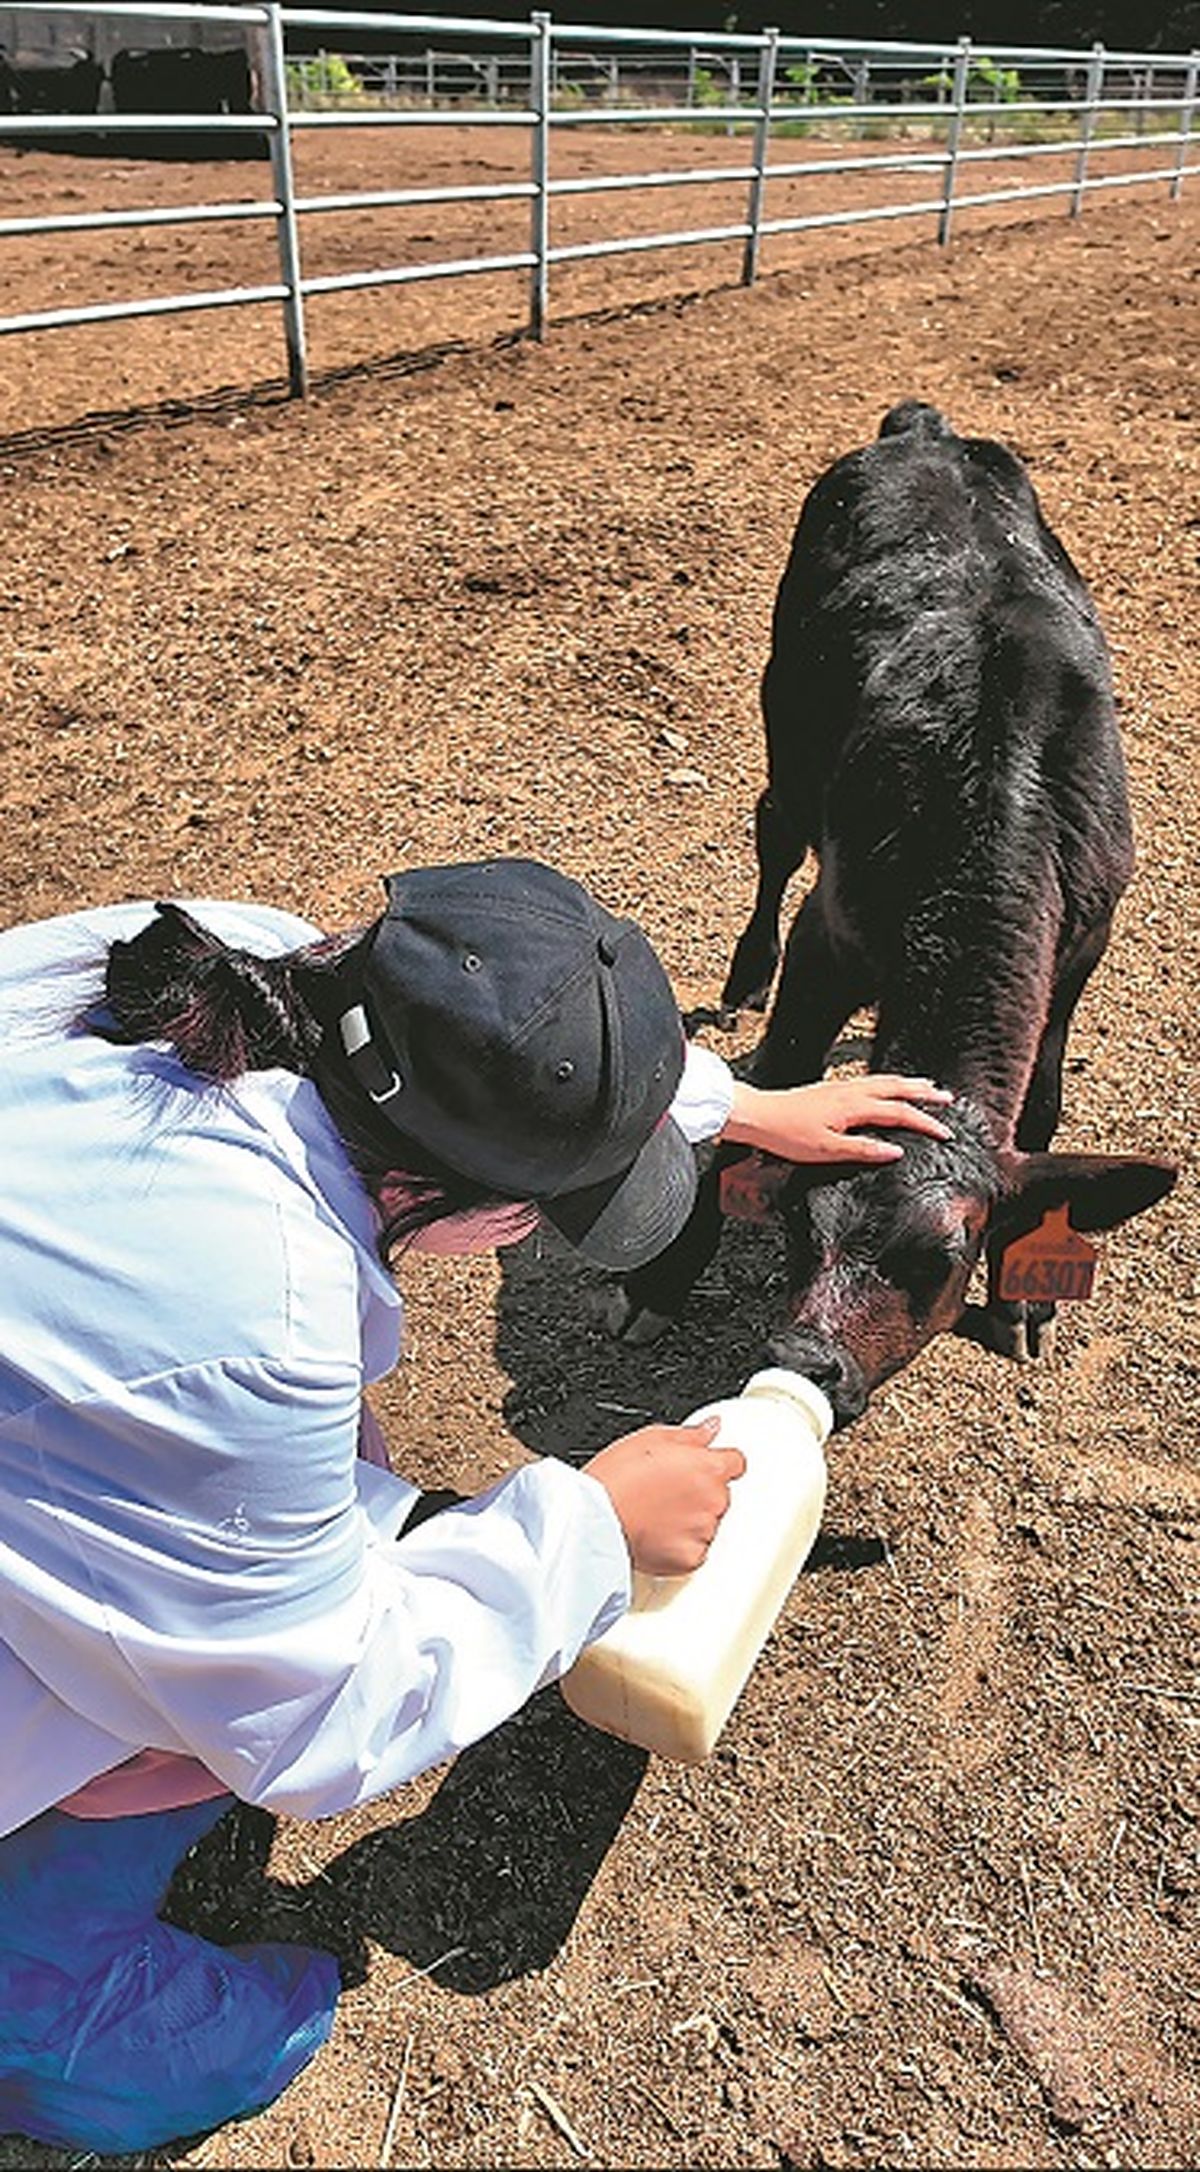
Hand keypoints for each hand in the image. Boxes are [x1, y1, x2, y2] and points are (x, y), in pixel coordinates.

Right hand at [584, 1419, 745, 1575]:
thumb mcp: (651, 1438)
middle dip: (699, 1494)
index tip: (703, 1469)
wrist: (595, 1519)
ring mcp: (704, 1531)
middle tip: (667, 1493)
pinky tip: (657, 1534)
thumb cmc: (615, 1478)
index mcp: (709, 1467)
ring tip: (657, 1514)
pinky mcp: (691, 1558)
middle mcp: (714, 1500)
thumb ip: (691, 1435)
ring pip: (708, 1523)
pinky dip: (680, 1546)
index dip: (718, 1464)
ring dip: (691, 1520)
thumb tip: (711, 1428)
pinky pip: (695, 1551)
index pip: (735, 1462)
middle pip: (720, 1494)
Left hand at [722, 1075, 953, 1165]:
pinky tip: (887, 1086)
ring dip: (909, 1083)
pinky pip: (871, 1080)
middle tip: (948, 1098)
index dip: (926, 1122)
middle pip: (897, 1087)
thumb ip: (863, 1150)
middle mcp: (851, 1091)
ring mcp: (842, 1087)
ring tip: (928, 1085)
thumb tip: (896, 1151)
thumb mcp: (827, 1151)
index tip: (946, 1133)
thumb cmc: (787, 1135)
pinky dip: (889, 1082)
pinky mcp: (832, 1088)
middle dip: (925, 1092)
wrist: (758, 1115)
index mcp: (854, 1107)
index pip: (900, 1112)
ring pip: (884, 1080)